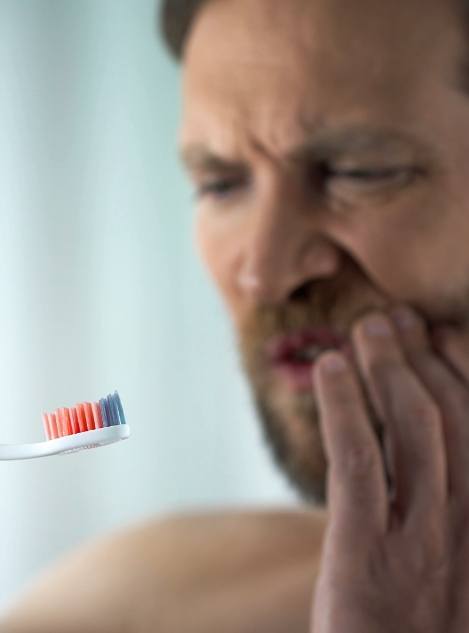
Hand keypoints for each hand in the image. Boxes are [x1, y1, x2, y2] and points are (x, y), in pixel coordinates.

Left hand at [310, 305, 468, 632]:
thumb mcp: (451, 566)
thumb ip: (448, 504)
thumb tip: (420, 438)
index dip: (462, 369)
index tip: (437, 332)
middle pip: (450, 416)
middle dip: (421, 358)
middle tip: (393, 318)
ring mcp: (423, 541)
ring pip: (412, 429)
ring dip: (388, 369)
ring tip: (366, 327)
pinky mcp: (366, 556)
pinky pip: (359, 465)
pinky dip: (345, 409)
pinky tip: (329, 368)